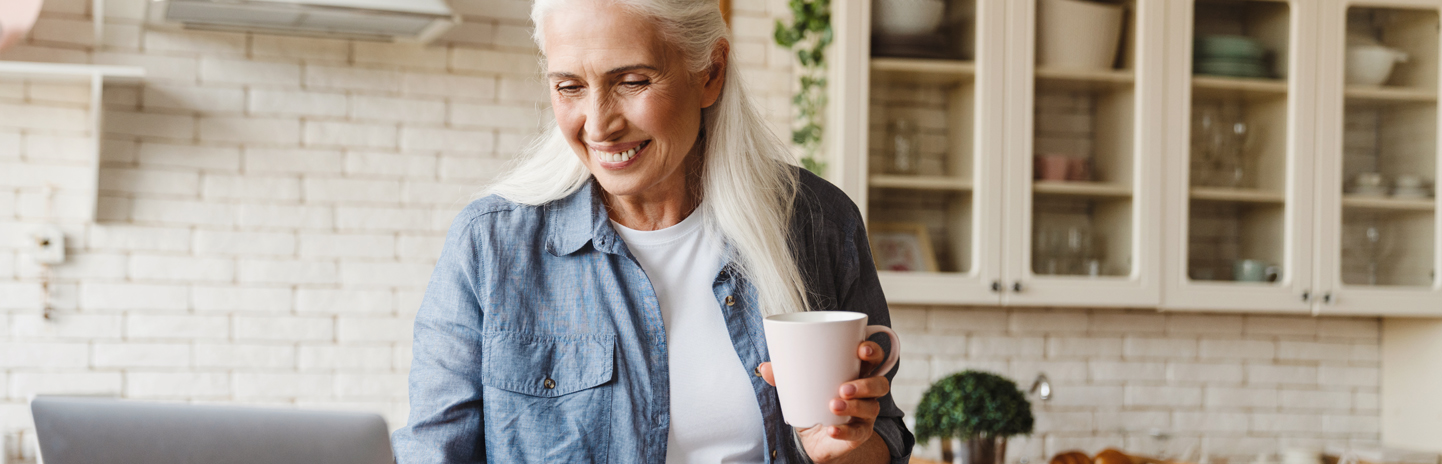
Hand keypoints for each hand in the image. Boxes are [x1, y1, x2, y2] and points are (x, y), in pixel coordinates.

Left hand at [759, 341, 890, 462]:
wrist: (815, 439)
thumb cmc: (813, 403)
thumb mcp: (800, 387)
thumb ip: (784, 376)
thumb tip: (764, 367)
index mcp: (856, 373)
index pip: (873, 358)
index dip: (872, 352)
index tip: (860, 350)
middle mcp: (867, 393)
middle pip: (880, 384)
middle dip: (866, 384)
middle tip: (843, 387)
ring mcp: (866, 415)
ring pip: (871, 408)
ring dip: (855, 406)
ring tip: (833, 405)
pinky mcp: (860, 434)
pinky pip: (857, 433)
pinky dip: (844, 431)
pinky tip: (831, 429)